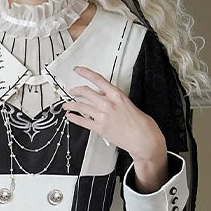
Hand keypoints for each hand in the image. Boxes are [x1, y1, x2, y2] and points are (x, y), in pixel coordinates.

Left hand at [64, 66, 168, 191]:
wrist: (144, 140)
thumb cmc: (141, 124)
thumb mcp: (128, 103)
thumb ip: (115, 99)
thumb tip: (104, 96)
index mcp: (117, 95)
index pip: (97, 79)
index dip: (85, 73)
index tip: (78, 70)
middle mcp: (108, 104)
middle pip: (85, 92)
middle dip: (76, 90)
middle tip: (72, 91)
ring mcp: (102, 116)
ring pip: (81, 106)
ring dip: (71, 105)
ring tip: (67, 105)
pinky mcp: (99, 128)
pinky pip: (82, 121)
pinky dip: (74, 118)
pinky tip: (70, 116)